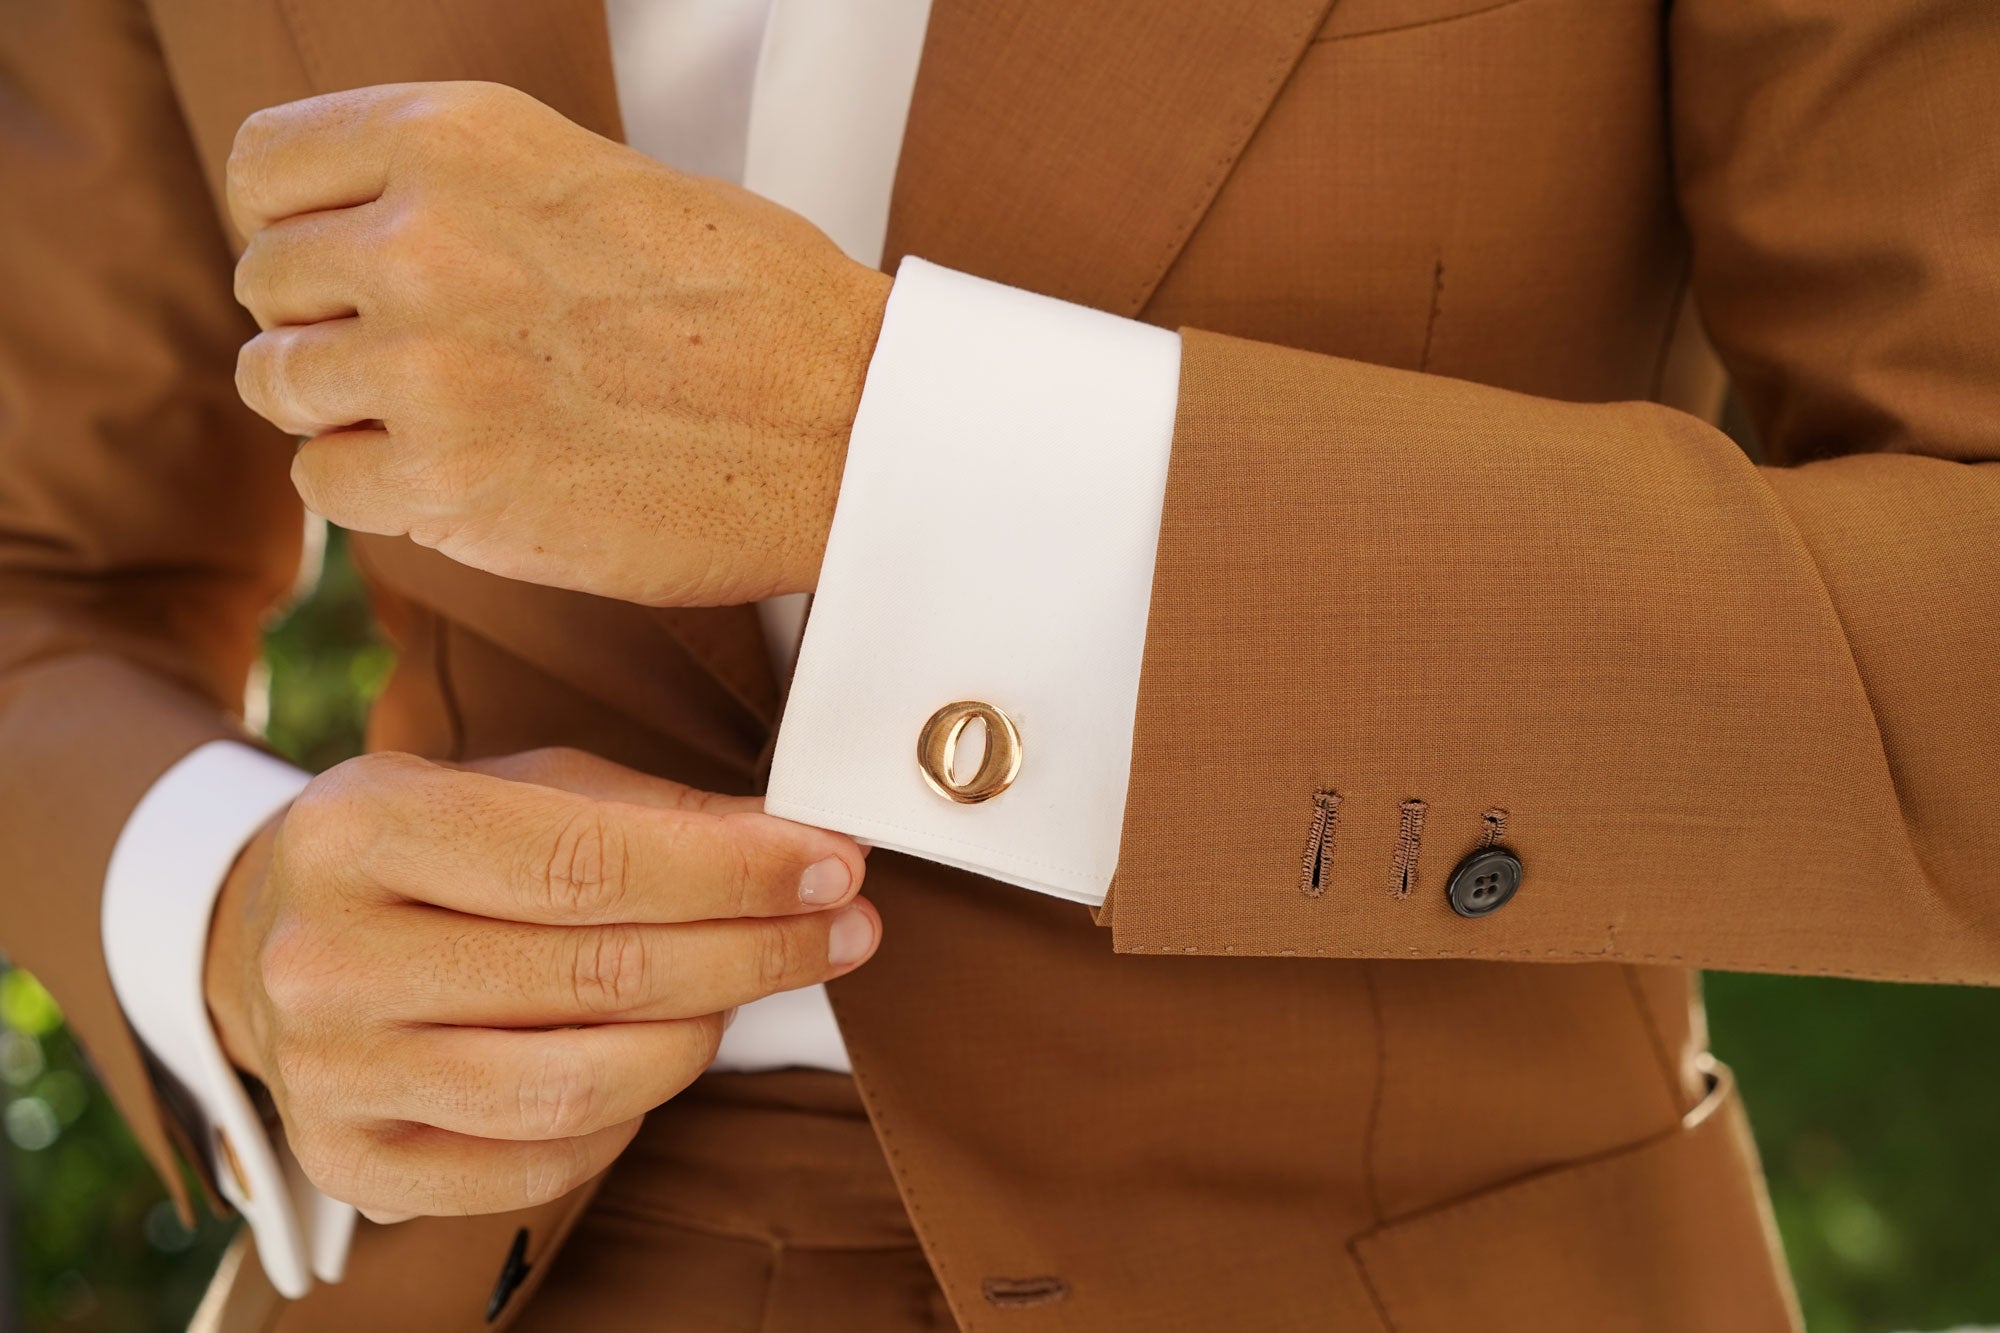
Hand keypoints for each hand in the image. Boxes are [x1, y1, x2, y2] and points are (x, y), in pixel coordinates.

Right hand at [203, 747, 877, 1217]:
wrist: (268, 938)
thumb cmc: (427, 849)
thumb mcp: (520, 785)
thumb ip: (654, 813)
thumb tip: (801, 846)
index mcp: (362, 826)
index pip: (585, 861)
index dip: (733, 871)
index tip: (834, 865)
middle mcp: (326, 956)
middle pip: (597, 975)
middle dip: (753, 950)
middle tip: (845, 927)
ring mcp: (332, 1074)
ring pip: (578, 1086)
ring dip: (703, 1036)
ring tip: (749, 987)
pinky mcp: (356, 1163)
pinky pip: (543, 1164)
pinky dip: (631, 1114)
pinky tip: (662, 1055)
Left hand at [227, 81, 892, 606]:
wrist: (851, 425)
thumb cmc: (758, 307)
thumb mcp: (604, 181)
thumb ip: (472, 195)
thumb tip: (370, 239)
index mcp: (461, 137)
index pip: (266, 166)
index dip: (297, 225)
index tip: (344, 268)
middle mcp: (423, 237)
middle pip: (266, 283)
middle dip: (327, 325)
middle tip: (417, 361)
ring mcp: (427, 365)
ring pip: (280, 384)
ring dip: (345, 410)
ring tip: (444, 422)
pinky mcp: (447, 483)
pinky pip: (326, 482)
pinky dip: (380, 489)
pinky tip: (463, 479)